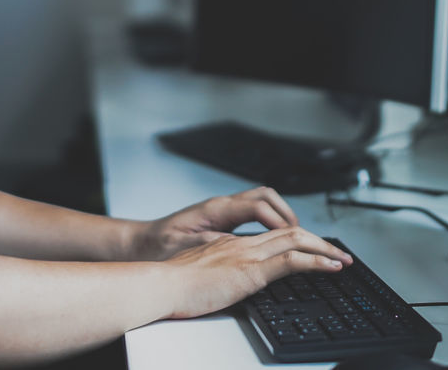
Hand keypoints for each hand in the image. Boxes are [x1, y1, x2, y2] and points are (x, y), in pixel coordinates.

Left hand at [131, 186, 299, 260]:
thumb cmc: (158, 247)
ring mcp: (222, 211)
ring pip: (262, 202)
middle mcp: (222, 205)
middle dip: (289, 215)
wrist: (139, 245)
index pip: (258, 205)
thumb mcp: (186, 249)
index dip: (280, 222)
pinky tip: (277, 240)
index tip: (296, 239)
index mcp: (216, 209)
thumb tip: (240, 246)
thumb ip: (214, 246)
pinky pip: (253, 214)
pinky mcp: (221, 221)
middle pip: (266, 197)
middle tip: (308, 238)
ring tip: (300, 238)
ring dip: (282, 216)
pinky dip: (270, 222)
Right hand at [160, 226, 351, 319]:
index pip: (271, 236)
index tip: (311, 249)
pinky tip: (331, 267)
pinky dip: (316, 261)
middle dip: (318, 242)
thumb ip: (217, 270)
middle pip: (289, 233)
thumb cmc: (173, 285)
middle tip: (337, 253)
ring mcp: (248, 255)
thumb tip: (227, 278)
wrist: (162, 284)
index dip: (296, 240)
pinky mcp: (251, 271)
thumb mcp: (199, 272)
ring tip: (342, 259)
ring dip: (324, 249)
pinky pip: (291, 261)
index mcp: (230, 245)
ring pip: (296, 240)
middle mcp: (243, 245)